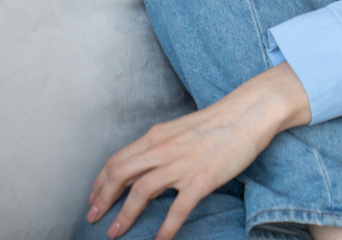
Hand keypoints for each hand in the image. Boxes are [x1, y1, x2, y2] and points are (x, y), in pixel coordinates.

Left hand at [86, 63, 309, 239]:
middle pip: (120, 174)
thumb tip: (144, 167)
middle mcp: (164, 149)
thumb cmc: (217, 122)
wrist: (249, 113)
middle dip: (101, 199)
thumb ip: (160, 147)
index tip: (93, 199)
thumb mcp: (179, 129)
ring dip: (124, 215)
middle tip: (93, 219)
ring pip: (141, 191)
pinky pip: (178, 208)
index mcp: (157, 136)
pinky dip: (165, 227)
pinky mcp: (202, 179)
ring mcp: (182, 164)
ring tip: (114, 233)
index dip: (99, 182)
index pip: (117, 160)